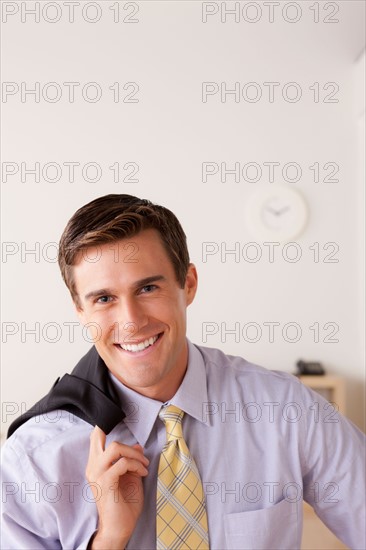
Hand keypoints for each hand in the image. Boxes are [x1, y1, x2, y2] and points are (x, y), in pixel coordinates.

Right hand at [86, 426, 148, 548]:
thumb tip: (137, 445)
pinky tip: (142, 472)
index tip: (121, 424)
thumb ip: (131, 460)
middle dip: (119, 435)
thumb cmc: (123, 505)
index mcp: (96, 464)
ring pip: (115, 447)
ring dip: (134, 453)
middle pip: (98, 436)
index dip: (104, 426)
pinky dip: (136, 464)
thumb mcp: (130, 477)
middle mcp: (93, 467)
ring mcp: (97, 474)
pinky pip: (123, 463)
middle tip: (136, 450)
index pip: (95, 438)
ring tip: (143, 464)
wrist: (118, 529)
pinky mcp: (106, 482)